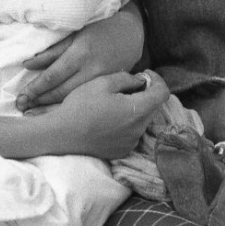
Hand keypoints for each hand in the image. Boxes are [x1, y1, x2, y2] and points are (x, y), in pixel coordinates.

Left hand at [16, 8, 142, 109]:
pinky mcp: (109, 88)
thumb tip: (27, 64)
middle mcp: (92, 70)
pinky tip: (56, 112)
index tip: (21, 96)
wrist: (132, 32)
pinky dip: (69, 107)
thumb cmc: (100, 28)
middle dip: (40, 101)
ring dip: (52, 107)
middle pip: (61, 92)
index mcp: (81, 53)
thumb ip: (52, 51)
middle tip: (21, 107)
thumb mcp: (75, 34)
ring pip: (74, 100)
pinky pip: (86, 100)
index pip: (53, 75)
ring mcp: (102, 82)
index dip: (35, 88)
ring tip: (33, 113)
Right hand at [35, 70, 168, 159]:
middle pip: (153, 107)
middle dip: (144, 94)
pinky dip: (126, 123)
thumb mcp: (102, 82)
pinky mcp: (122, 150)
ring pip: (142, 120)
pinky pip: (132, 133)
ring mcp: (131, 142)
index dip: (157, 80)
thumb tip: (141, 81)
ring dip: (134, 109)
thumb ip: (127, 78)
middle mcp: (139, 129)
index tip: (144, 75)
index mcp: (138, 111)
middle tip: (126, 86)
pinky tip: (108, 119)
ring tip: (113, 103)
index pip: (163, 93)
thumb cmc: (81, 105)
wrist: (61, 134)